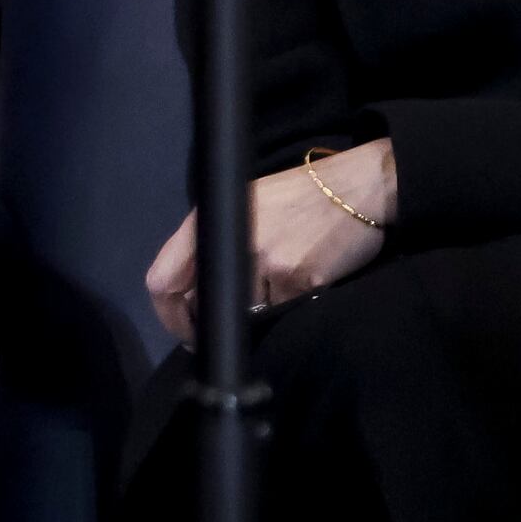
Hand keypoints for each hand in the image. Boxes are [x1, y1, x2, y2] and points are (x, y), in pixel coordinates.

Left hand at [143, 139, 394, 346]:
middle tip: (233, 321)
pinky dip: (293, 305)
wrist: (357, 189)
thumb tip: (194, 299)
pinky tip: (307, 281)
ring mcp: (265, 262)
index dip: (169, 317)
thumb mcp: (243, 206)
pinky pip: (284, 313)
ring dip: (263, 311)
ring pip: (248, 314)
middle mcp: (231, 241)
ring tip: (284, 281)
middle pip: (205, 306)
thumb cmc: (297, 197)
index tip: (186, 332)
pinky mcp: (298, 280)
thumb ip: (215, 244)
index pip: (163, 280)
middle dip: (215, 322)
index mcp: (208, 221)